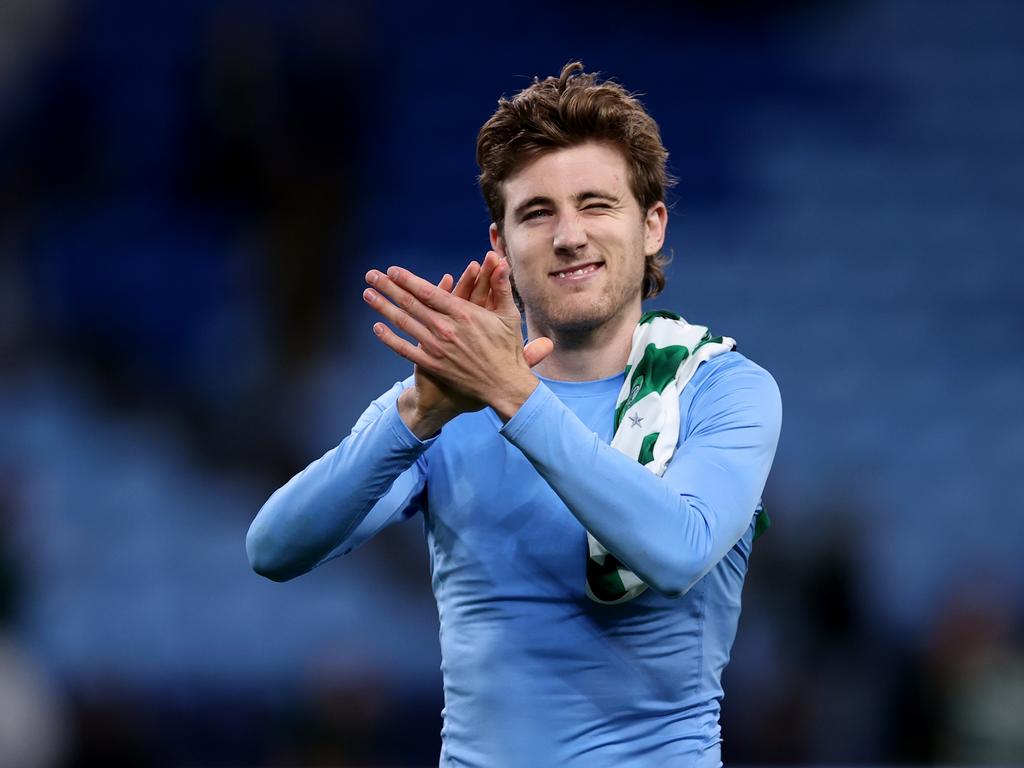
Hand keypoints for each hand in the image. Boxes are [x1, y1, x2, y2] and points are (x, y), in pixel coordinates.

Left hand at [364, 253, 551, 423]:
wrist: (503, 385)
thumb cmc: (507, 348)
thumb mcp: (508, 315)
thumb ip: (501, 287)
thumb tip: (500, 261)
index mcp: (463, 313)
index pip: (428, 291)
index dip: (408, 280)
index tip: (392, 271)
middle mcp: (445, 329)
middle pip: (410, 303)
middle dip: (388, 287)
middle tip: (371, 276)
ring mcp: (436, 348)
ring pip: (404, 323)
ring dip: (383, 307)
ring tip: (368, 294)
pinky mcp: (432, 365)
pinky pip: (405, 350)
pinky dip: (389, 339)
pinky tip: (377, 328)